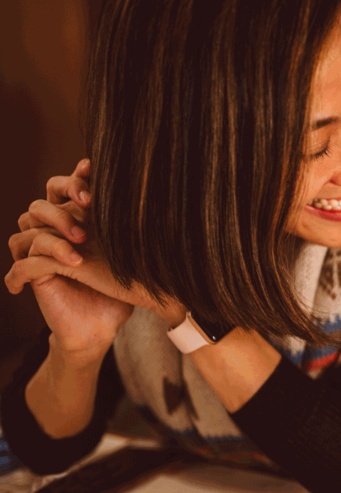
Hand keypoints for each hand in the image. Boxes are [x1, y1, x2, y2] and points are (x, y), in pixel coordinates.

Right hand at [6, 160, 138, 357]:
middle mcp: (55, 233)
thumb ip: (137, 226)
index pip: (65, 189)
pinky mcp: (34, 276)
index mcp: (76, 221)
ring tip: (82, 248)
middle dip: (64, 203)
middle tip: (89, 207)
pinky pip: (23, 261)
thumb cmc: (121, 287)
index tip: (93, 170)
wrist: (105, 323)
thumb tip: (165, 197)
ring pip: (27, 224)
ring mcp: (40, 253)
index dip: (75, 179)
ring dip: (54, 231)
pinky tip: (74, 266)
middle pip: (42, 202)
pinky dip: (43, 260)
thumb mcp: (132, 254)